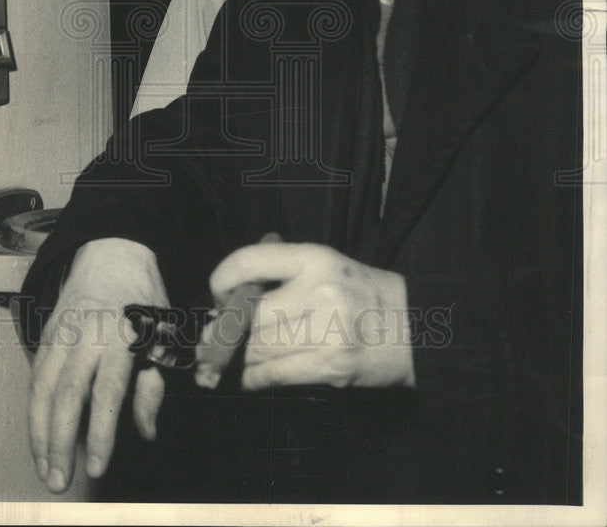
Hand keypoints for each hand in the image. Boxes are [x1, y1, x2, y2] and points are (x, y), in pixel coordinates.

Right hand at [28, 237, 168, 491]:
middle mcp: (86, 335)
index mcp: (121, 336)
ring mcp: (61, 333)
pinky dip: (33, 410)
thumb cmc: (145, 299)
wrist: (113, 253)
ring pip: (42, 389)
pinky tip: (38, 437)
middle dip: (60, 442)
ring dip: (39, 433)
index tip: (97, 466)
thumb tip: (147, 432)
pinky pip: (35, 377)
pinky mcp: (46, 334)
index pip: (107, 393)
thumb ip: (153, 386)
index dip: (101, 433)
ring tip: (44, 468)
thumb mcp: (163, 337)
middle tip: (59, 480)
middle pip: (66, 395)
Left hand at [202, 242, 414, 390]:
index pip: (249, 261)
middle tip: (219, 337)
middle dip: (231, 330)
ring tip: (244, 357)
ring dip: (244, 357)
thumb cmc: (364, 294)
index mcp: (315, 258)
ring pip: (259, 348)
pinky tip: (255, 377)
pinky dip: (256, 379)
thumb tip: (229, 298)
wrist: (418, 327)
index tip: (219, 294)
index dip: (222, 279)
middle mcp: (319, 290)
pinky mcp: (332, 367)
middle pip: (251, 315)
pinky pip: (275, 375)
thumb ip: (283, 273)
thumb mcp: (328, 265)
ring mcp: (328, 331)